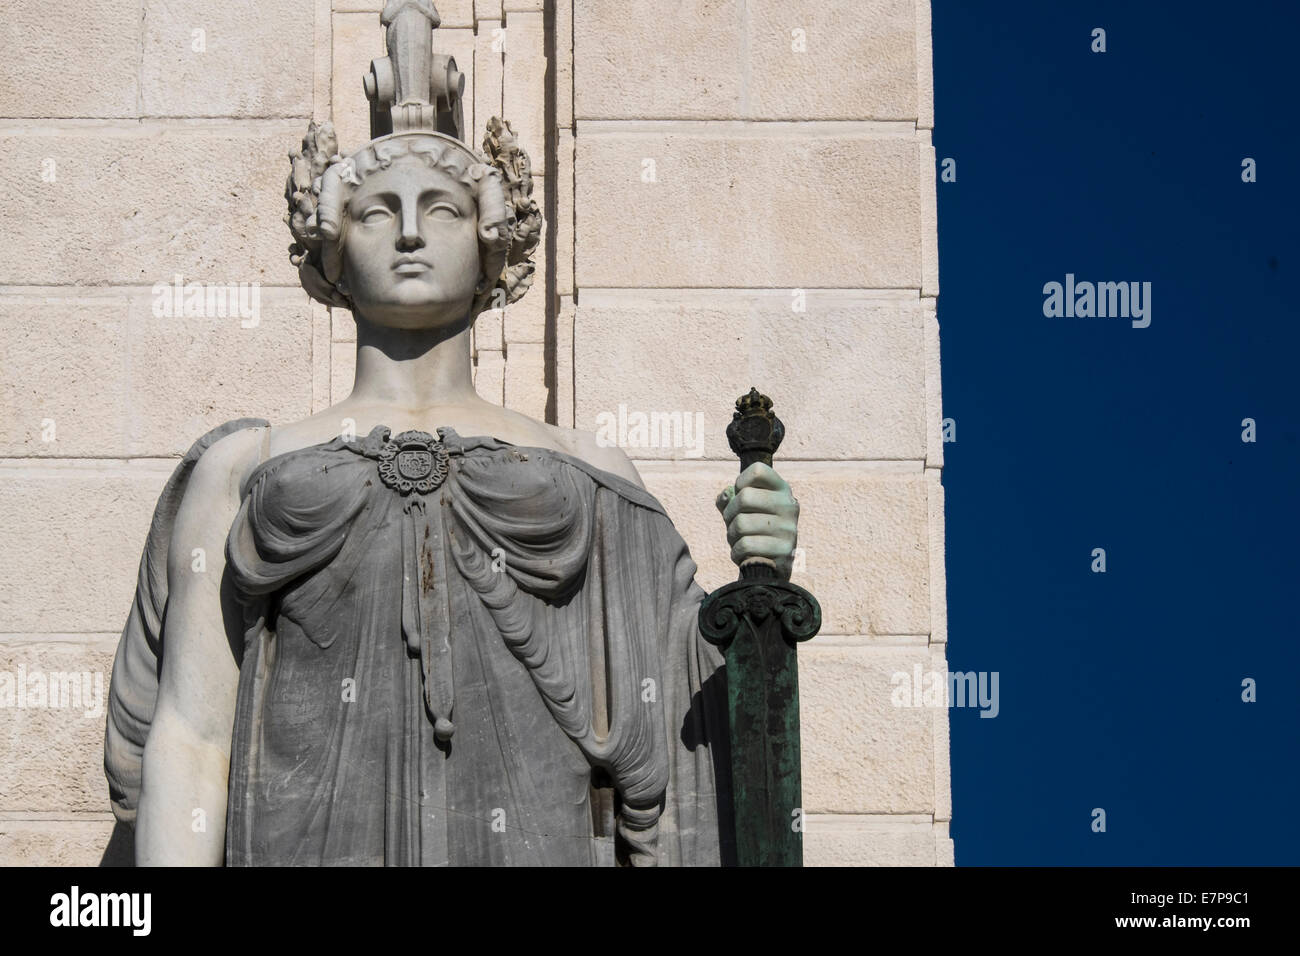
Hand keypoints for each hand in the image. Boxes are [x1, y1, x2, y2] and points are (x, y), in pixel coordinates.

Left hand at [716, 462, 799, 578]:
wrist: (772, 565)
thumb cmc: (754, 530)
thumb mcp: (742, 509)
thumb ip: (729, 497)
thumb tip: (725, 495)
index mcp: (781, 489)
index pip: (757, 471)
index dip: (740, 482)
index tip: (740, 496)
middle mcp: (789, 505)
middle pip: (744, 497)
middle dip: (730, 514)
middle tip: (733, 524)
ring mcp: (789, 527)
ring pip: (742, 524)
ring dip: (732, 536)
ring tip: (739, 540)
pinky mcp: (784, 550)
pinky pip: (746, 545)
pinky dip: (736, 552)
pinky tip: (744, 554)